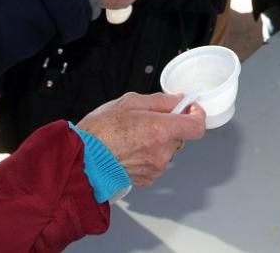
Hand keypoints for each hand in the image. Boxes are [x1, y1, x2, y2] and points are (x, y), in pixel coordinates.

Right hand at [77, 92, 205, 186]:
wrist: (82, 159)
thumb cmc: (99, 131)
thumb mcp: (129, 102)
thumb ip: (160, 100)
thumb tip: (178, 100)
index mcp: (161, 130)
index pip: (197, 125)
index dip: (197, 114)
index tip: (190, 108)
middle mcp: (162, 152)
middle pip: (181, 136)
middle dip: (170, 126)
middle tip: (149, 119)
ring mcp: (156, 168)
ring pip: (168, 149)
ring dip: (158, 141)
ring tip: (133, 135)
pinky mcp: (148, 179)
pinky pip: (157, 162)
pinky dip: (149, 155)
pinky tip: (130, 149)